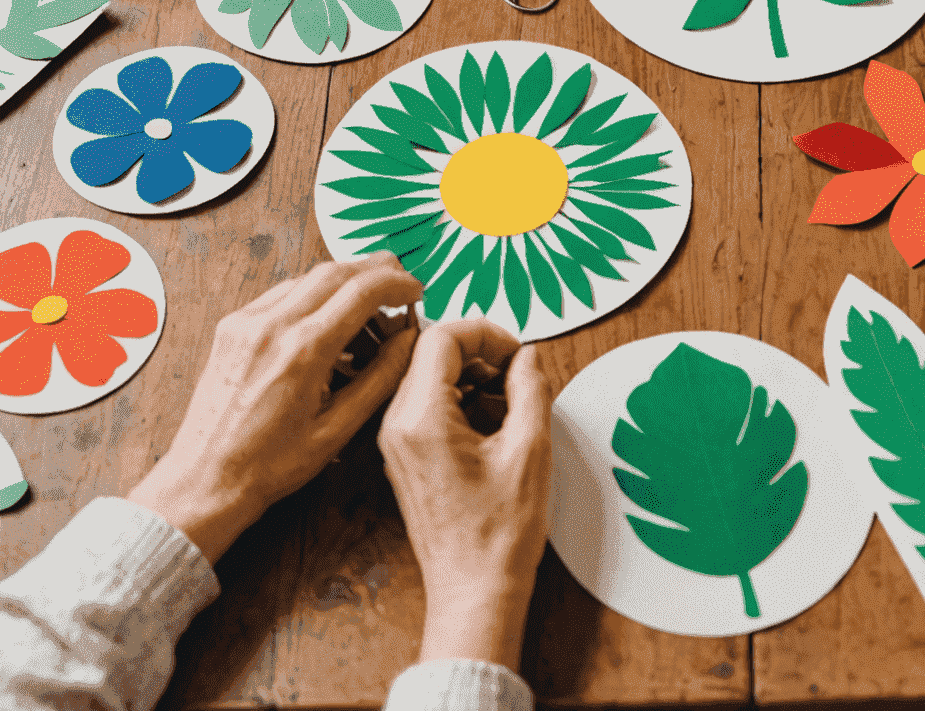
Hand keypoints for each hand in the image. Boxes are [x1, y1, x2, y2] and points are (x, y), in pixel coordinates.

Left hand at [129, 258, 422, 562]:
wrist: (204, 481)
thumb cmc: (268, 466)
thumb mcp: (337, 430)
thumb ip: (380, 378)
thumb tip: (409, 341)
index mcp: (303, 351)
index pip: (363, 289)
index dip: (398, 283)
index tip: (416, 292)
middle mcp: (272, 326)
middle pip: (337, 270)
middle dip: (376, 271)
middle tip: (400, 287)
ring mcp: (247, 322)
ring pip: (309, 277)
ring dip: (344, 283)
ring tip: (365, 314)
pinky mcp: (232, 327)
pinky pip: (282, 293)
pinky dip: (312, 296)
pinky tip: (325, 322)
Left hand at [380, 322, 550, 669]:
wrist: (473, 591)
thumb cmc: (499, 533)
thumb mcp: (530, 448)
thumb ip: (529, 387)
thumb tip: (527, 354)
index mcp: (421, 419)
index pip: (442, 336)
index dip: (486, 333)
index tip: (517, 353)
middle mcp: (396, 425)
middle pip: (429, 350)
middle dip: (479, 350)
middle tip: (517, 374)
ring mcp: (394, 441)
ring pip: (428, 373)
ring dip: (471, 372)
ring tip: (507, 400)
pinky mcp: (403, 454)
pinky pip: (426, 400)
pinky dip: (460, 395)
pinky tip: (490, 420)